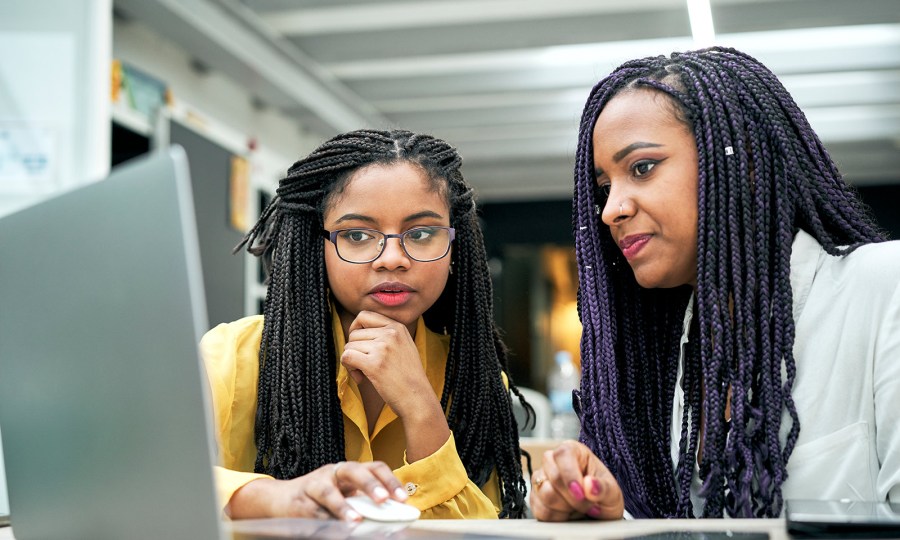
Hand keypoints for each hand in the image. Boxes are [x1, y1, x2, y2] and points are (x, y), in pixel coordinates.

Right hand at [227, 460, 407, 520]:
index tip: (402, 499)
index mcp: (348, 470)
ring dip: (343, 507)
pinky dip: (324, 522)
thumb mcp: (343, 494)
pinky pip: (313, 512)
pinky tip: (333, 530)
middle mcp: (332, 473)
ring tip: (355, 521)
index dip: (389, 480)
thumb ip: (363, 501)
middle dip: (370, 485)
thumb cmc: (320, 497)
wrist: (280, 499)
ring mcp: (314, 485)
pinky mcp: (299, 502)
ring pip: (328, 492)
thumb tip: (391, 514)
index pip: (373, 467)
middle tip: (384, 501)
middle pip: (353, 470)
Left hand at [340, 310, 435, 418]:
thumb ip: (386, 334)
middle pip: (354, 333)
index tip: (359, 344)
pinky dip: (348, 368)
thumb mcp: (404, 345)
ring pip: (349, 346)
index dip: (356, 329)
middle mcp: (391, 333)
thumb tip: (356, 329)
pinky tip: (360, 377)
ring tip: (364, 373)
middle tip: (363, 365)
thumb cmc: (408, 376)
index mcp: (397, 327)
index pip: (364, 315)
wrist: (417, 398)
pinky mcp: (374, 364)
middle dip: (354, 349)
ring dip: (351, 361)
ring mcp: (383, 348)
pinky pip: (347, 357)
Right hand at [529, 440, 623, 520]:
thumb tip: (590, 485)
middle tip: (588, 505)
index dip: (571, 475)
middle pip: (554, 477)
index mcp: (572, 451)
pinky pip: (540, 510)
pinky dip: (556, 517)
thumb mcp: (612, 493)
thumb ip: (603, 488)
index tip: (581, 493)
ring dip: (565, 508)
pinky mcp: (535, 498)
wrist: (598, 514)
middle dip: (573, 497)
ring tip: (578, 508)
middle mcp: (552, 462)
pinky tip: (567, 514)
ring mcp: (541, 480)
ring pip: (545, 494)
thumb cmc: (603, 496)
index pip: (563, 455)